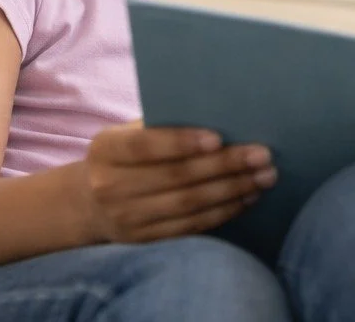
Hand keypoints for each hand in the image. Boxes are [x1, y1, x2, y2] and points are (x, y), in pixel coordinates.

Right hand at [76, 123, 277, 243]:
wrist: (90, 202)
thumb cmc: (126, 155)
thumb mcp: (129, 133)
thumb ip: (162, 124)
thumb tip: (220, 113)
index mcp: (106, 150)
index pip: (144, 145)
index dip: (181, 142)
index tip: (218, 138)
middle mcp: (110, 186)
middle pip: (175, 177)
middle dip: (224, 166)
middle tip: (262, 155)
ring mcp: (127, 218)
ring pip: (187, 204)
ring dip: (232, 190)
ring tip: (264, 177)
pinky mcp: (144, 240)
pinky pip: (190, 227)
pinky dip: (223, 212)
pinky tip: (247, 198)